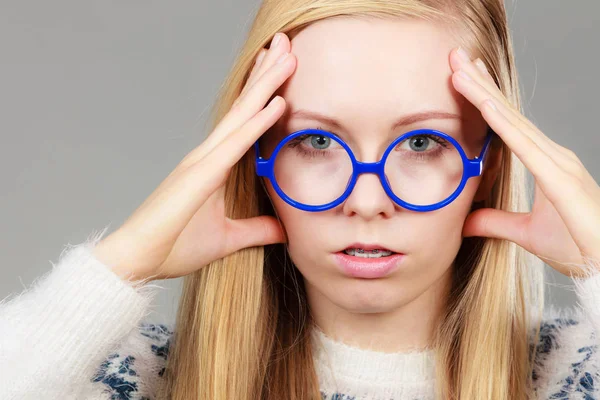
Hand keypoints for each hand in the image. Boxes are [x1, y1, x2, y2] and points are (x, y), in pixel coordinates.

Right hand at [94, 33, 295, 281]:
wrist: (138, 262)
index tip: (281, 69)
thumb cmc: (174, 247)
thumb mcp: (228, 239)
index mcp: (213, 166)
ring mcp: (201, 162)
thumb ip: (256, 231)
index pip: (244, 122)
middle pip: (244, 107)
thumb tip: (284, 229)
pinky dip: (257, 122)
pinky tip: (277, 102)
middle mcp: (207, 156)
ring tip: (287, 54)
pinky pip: (235, 145)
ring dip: (266, 84)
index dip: (263, 93)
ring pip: (241, 115)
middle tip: (287, 45)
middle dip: (267, 74)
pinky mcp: (199, 176)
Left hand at [449, 47, 599, 278]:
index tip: (466, 75)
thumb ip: (495, 222)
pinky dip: (503, 123)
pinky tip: (484, 104)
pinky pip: (525, 145)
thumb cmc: (577, 246)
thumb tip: (466, 222)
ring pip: (512, 120)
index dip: (486, 97)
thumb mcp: (525, 232)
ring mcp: (557, 162)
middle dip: (480, 83)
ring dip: (483, 93)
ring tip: (460, 69)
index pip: (508, 124)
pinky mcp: (559, 176)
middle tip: (455, 56)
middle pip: (507, 113)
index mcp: (545, 162)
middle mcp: (551, 154)